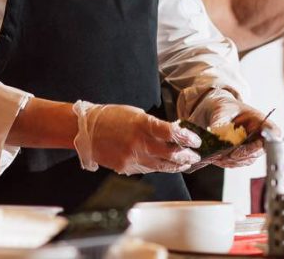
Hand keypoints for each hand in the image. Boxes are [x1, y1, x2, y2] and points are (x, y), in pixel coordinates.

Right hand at [73, 101, 200, 175]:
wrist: (87, 130)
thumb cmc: (112, 117)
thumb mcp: (136, 114)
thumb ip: (154, 126)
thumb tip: (173, 134)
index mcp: (142, 124)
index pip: (171, 133)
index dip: (186, 138)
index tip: (196, 140)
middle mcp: (138, 143)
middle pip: (170, 154)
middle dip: (186, 156)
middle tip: (195, 155)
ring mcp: (132, 158)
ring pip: (162, 166)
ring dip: (176, 165)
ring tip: (185, 163)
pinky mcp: (126, 168)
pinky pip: (148, 169)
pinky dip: (159, 167)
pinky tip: (166, 165)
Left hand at [190, 91, 280, 169]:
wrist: (215, 112)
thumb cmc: (224, 107)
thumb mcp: (221, 110)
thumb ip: (220, 123)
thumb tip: (217, 137)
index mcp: (259, 120)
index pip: (272, 132)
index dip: (267, 142)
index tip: (250, 146)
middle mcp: (258, 134)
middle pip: (259, 150)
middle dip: (242, 155)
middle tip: (228, 154)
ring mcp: (250, 145)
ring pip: (247, 159)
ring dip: (232, 161)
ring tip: (218, 157)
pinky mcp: (241, 153)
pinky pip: (237, 162)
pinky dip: (227, 163)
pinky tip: (217, 158)